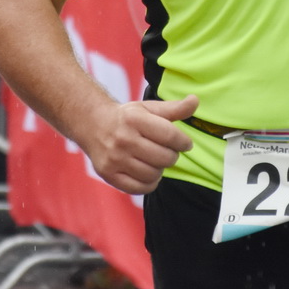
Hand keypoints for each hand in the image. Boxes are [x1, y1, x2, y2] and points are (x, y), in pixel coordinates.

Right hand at [75, 94, 198, 195]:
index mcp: (135, 119)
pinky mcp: (109, 175)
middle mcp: (123, 139)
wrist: (93, 125)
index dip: (184, 142)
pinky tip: (147, 173)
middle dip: (172, 156)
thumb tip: (195, 101)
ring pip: (154, 175)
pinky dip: (149, 183)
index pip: (171, 136)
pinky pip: (140, 188)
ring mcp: (114, 158)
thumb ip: (174, 108)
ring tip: (154, 161)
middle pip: (165, 158)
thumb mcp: (148, 109)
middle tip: (167, 151)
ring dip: (159, 169)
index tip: (185, 144)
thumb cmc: (127, 118)